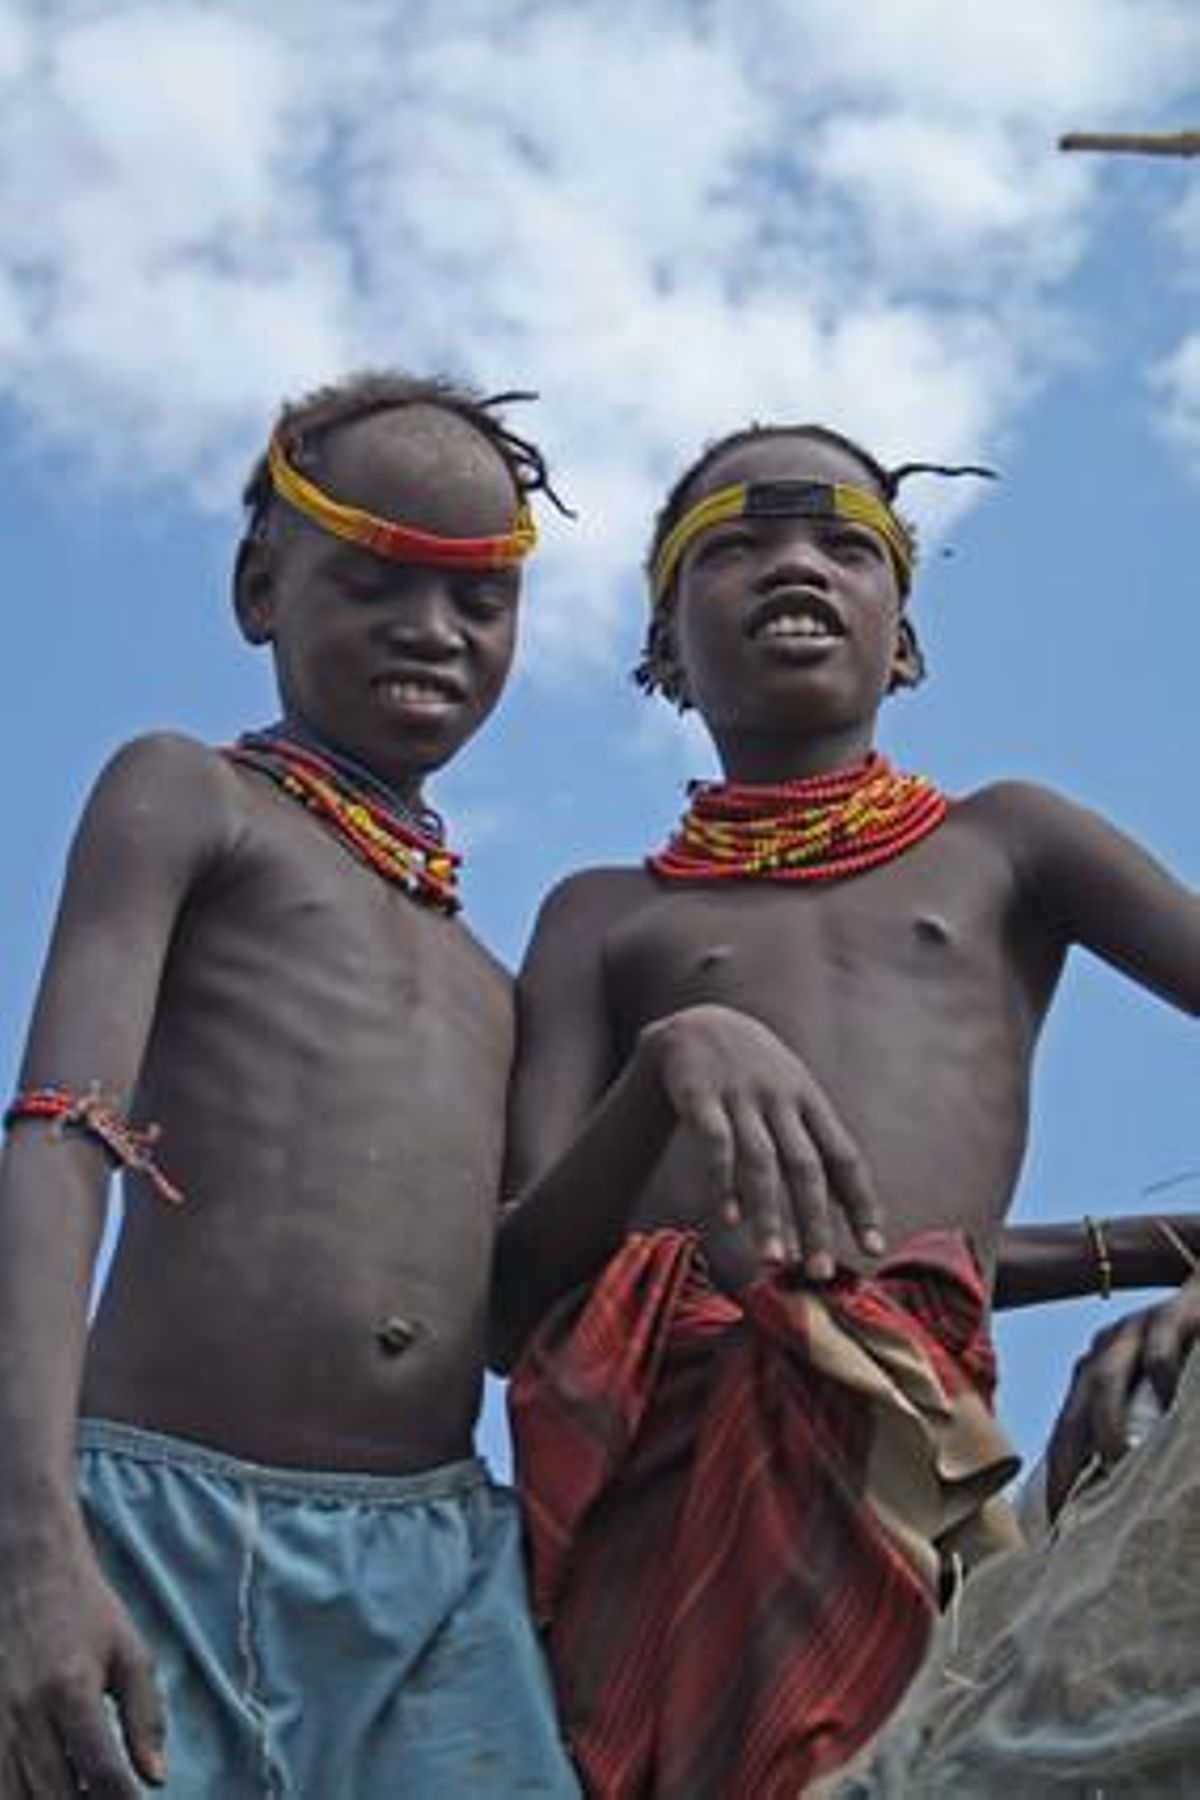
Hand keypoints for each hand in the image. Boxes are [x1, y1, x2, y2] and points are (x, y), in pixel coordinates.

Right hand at [0, 1532, 164, 1795]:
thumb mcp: (129, 1652)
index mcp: (72, 1690)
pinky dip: (20, 1794)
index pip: (102, 1771)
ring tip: (81, 1796)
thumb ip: (145, 1715)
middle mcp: (28, 1711)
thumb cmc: (86, 1610)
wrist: (26, 1570)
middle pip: (56, 1795)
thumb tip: (156, 1777)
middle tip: (109, 1799)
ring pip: (18, 1797)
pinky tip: (46, 1787)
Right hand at [644, 1003, 883, 1277]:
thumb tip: (849, 1209)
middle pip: (805, 1167)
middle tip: (819, 1272)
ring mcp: (740, 1096)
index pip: (844, 1157)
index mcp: (810, 1101)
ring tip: (773, 1261)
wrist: (696, 1023)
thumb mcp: (792, 1094)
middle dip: (816, 1222)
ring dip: (768, 1214)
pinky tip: (727, 1219)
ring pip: (760, 1162)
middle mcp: (780, 1099)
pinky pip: (714, 1144)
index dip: (861, 1202)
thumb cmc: (754, 1073)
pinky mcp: (699, 1096)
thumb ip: (817, 1145)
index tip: (873, 1248)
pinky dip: (721, 1182)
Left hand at [1046, 1272, 1199, 1517]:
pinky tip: (1173, 1412)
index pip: (1066, 1431)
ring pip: (1106, 1378)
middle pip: (1074, 1409)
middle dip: (1067, 1460)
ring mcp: (1138, 1329)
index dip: (1058, 1476)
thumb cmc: (1195, 1359)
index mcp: (1098, 1373)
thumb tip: (1128, 1497)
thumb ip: (1142, 1432)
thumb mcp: (1159, 1395)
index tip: (1054, 1528)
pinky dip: (1162, 1380)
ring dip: (1108, 1424)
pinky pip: (1161, 1349)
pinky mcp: (1176, 1312)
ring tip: (1117, 1467)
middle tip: (1070, 1510)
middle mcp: (1107, 1350)